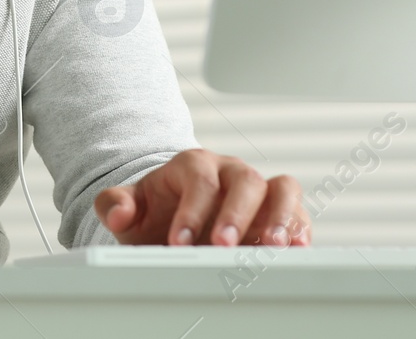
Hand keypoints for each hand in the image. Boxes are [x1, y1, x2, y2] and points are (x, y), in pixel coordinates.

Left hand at [93, 149, 309, 247]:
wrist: (175, 217)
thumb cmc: (156, 212)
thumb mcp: (130, 207)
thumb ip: (115, 205)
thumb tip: (119, 214)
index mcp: (193, 165)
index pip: (199, 179)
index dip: (191, 211)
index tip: (177, 243)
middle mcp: (230, 172)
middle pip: (244, 180)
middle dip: (235, 215)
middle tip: (222, 246)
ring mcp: (258, 190)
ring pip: (282, 188)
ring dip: (281, 217)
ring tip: (274, 246)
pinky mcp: (278, 212)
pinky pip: (299, 211)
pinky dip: (300, 228)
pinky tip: (296, 249)